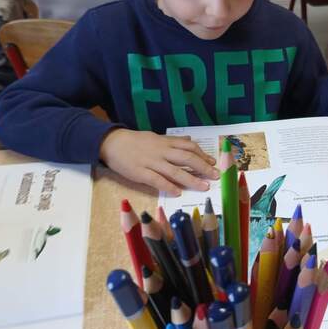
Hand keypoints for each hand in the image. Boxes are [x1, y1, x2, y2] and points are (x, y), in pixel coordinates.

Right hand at [100, 129, 218, 195]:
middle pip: (187, 159)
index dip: (202, 155)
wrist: (112, 143)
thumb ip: (172, 140)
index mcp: (165, 142)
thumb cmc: (134, 141)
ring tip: (204, 187)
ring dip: (191, 179)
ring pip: (175, 171)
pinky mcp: (141, 173)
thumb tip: (188, 140)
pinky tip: (178, 192)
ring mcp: (151, 162)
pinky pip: (157, 180)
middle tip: (215, 176)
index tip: (212, 163)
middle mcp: (161, 151)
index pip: (188, 147)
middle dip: (203, 168)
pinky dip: (169, 186)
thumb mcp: (155, 137)